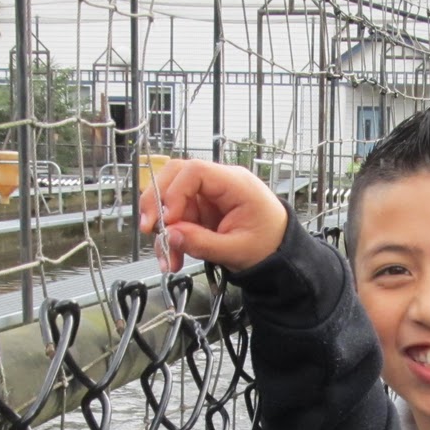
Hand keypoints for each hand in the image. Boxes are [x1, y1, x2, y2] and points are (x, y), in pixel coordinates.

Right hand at [138, 160, 288, 273]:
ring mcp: (208, 196)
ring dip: (163, 227)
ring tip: (168, 257)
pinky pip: (177, 217)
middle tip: (149, 228)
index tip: (168, 220)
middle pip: (175, 175)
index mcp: (235, 184)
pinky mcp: (202, 210)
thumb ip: (203, 243)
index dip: (174, 192)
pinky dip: (170, 236)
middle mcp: (219, 183)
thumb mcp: (237, 250)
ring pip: (171, 199)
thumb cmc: (268, 244)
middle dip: (157, 201)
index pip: (195, 171)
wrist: (280, 252)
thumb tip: (170, 235)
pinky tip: (173, 257)